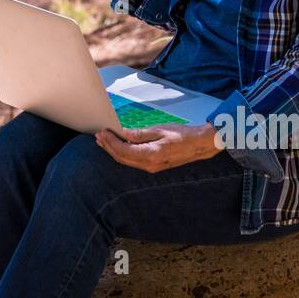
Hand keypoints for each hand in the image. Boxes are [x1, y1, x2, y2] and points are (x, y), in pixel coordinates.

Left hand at [94, 123, 222, 171]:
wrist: (199, 145)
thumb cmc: (182, 135)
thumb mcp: (160, 130)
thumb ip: (140, 134)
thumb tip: (123, 133)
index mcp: (151, 155)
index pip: (123, 151)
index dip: (110, 142)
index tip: (102, 132)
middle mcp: (149, 165)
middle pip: (122, 158)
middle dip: (108, 147)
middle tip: (98, 136)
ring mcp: (152, 167)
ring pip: (126, 161)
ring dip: (114, 151)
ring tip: (104, 141)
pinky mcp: (154, 166)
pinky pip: (134, 161)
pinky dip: (123, 153)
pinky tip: (119, 146)